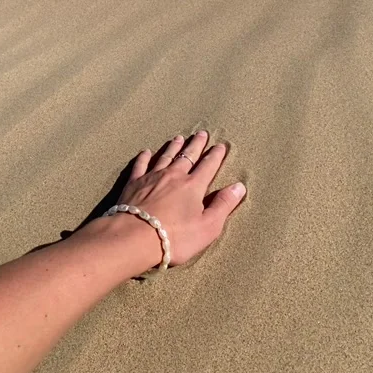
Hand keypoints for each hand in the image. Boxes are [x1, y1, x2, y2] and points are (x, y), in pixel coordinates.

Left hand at [98, 131, 245, 271]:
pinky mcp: (133, 184)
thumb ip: (223, 205)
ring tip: (179, 138)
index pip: (208, 166)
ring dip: (173, 147)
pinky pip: (141, 165)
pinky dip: (144, 157)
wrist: (134, 238)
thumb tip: (239, 186)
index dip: (216, 155)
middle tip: (202, 134)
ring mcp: (152, 178)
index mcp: (193, 186)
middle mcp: (173, 176)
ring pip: (165, 156)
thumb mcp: (208, 226)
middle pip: (187, 156)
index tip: (221, 146)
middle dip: (196, 145)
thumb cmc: (175, 237)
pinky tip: (146, 152)